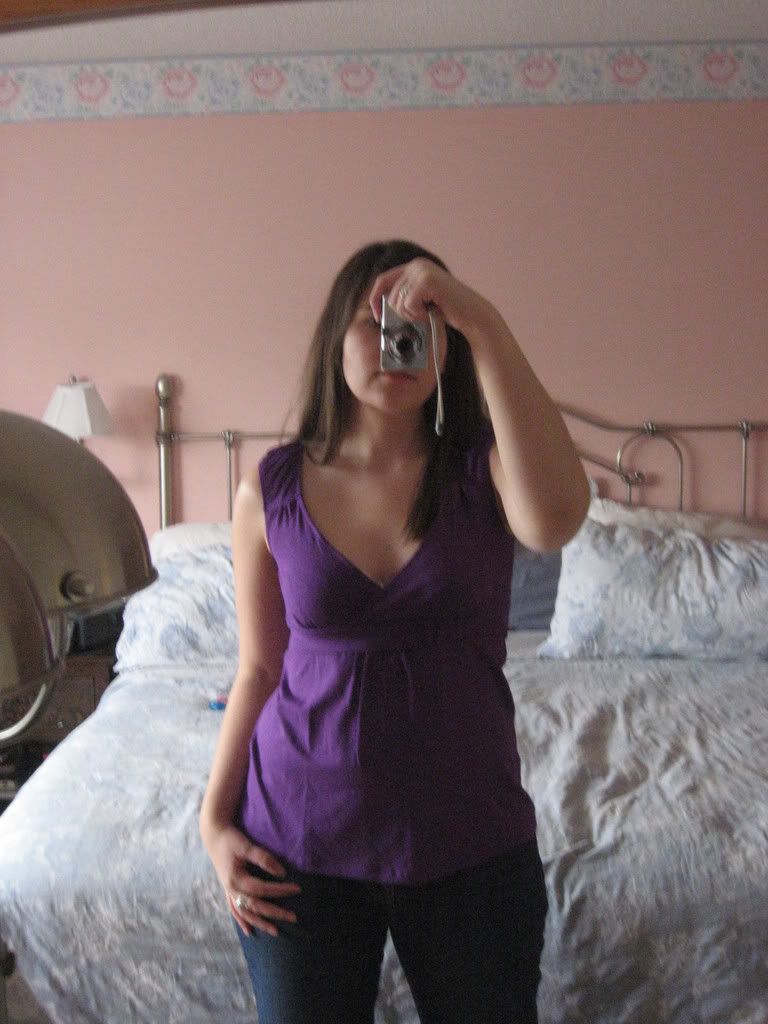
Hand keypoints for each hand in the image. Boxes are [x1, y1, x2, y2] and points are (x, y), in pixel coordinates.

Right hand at [202, 822, 300, 936]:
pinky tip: (249, 932)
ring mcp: (228, 892)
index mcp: (236, 879)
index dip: (280, 890)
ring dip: (260, 923)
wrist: (214, 836)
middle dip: (275, 913)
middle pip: (255, 906)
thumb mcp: (246, 846)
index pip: (262, 889)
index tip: (297, 889)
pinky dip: (242, 922)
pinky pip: (234, 911)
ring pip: (245, 914)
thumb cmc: (231, 839)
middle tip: (293, 918)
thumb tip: (282, 873)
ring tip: (275, 932)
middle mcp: (231, 890)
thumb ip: (263, 859)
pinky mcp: (227, 891)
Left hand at [368, 257, 495, 338]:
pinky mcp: (427, 281)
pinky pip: (408, 305)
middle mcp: (417, 265)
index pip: (382, 280)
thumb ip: (404, 296)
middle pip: (390, 296)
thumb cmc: (448, 310)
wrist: (472, 315)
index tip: (377, 317)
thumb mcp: (421, 300)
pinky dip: (418, 315)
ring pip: (398, 303)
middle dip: (402, 313)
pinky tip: (432, 312)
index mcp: (414, 266)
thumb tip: (378, 306)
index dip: (375, 299)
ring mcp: (422, 271)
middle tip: (421, 316)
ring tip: (429, 312)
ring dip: (412, 315)